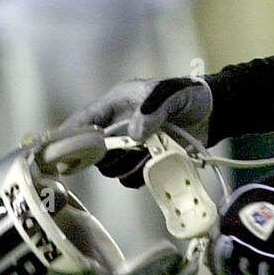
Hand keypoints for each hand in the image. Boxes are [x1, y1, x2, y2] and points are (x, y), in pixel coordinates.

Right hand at [49, 77, 212, 187]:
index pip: (85, 119)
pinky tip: (156, 162)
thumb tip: (134, 135)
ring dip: (127, 165)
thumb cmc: (189, 96)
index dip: (70, 134)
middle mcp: (118, 126)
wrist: (214, 113)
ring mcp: (130, 146)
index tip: (59, 149)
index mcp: (118, 103)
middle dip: (109, 154)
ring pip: (110, 168)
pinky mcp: (143, 162)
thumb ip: (153, 110)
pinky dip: (140, 175)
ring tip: (150, 152)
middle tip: (131, 149)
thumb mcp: (172, 95)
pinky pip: (130, 178)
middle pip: (95, 151)